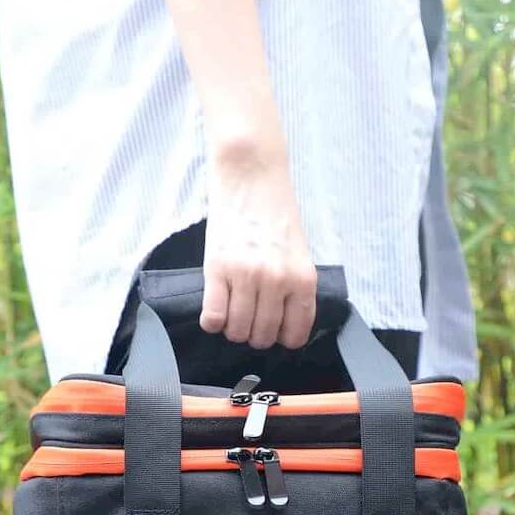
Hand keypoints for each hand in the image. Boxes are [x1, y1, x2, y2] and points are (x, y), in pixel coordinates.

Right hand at [200, 136, 317, 350]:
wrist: (251, 176)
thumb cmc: (275, 214)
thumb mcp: (298, 254)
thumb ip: (294, 289)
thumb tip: (283, 325)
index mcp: (302, 279)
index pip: (294, 334)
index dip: (281, 338)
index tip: (273, 330)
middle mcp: (277, 281)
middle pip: (262, 336)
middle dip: (254, 334)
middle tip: (249, 319)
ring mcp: (246, 276)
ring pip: (237, 330)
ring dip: (233, 328)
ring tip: (231, 311)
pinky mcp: (217, 268)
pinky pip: (213, 317)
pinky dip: (212, 321)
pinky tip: (214, 307)